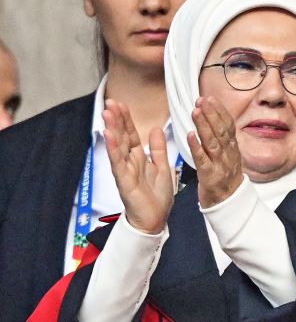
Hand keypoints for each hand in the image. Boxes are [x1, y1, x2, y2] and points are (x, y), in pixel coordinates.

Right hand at [103, 100, 173, 233]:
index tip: (121, 104)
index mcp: (139, 158)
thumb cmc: (156, 196)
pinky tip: (109, 136)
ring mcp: (125, 172)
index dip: (126, 120)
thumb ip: (158, 149)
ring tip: (107, 113)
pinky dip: (114, 149)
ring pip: (117, 147)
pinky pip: (118, 164)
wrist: (155, 220)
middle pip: (122, 137)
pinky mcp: (124, 182)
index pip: (131, 134)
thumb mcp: (162, 167)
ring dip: (112, 130)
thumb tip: (154, 129)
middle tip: (110, 102)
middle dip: (116, 120)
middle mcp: (129, 163)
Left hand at [189, 96, 243, 208]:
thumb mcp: (228, 155)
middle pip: (221, 130)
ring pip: (213, 142)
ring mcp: (220, 165)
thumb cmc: (225, 178)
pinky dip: (197, 147)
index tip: (211, 98)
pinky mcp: (210, 177)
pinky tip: (190, 136)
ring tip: (195, 112)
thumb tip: (215, 119)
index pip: (228, 125)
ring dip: (204, 125)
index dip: (220, 111)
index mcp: (232, 148)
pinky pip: (203, 160)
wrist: (229, 204)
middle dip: (212, 113)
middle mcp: (228, 154)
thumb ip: (222, 139)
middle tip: (202, 100)